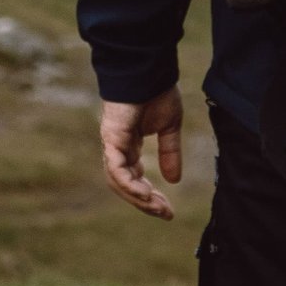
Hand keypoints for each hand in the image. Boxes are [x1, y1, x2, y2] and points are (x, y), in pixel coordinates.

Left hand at [99, 86, 183, 218]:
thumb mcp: (170, 127)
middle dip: (145, 203)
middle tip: (166, 214)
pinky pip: (116, 169)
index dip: (151, 196)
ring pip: (118, 182)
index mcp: (129, 146)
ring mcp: (112, 144)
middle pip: (126, 185)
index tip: (168, 210)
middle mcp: (118, 148)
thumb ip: (170, 152)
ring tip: (157, 207)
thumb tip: (174, 180)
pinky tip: (145, 194)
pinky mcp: (111, 139)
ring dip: (138, 198)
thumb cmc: (157, 92)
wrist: (149, 71)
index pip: (136, 178)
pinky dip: (129, 184)